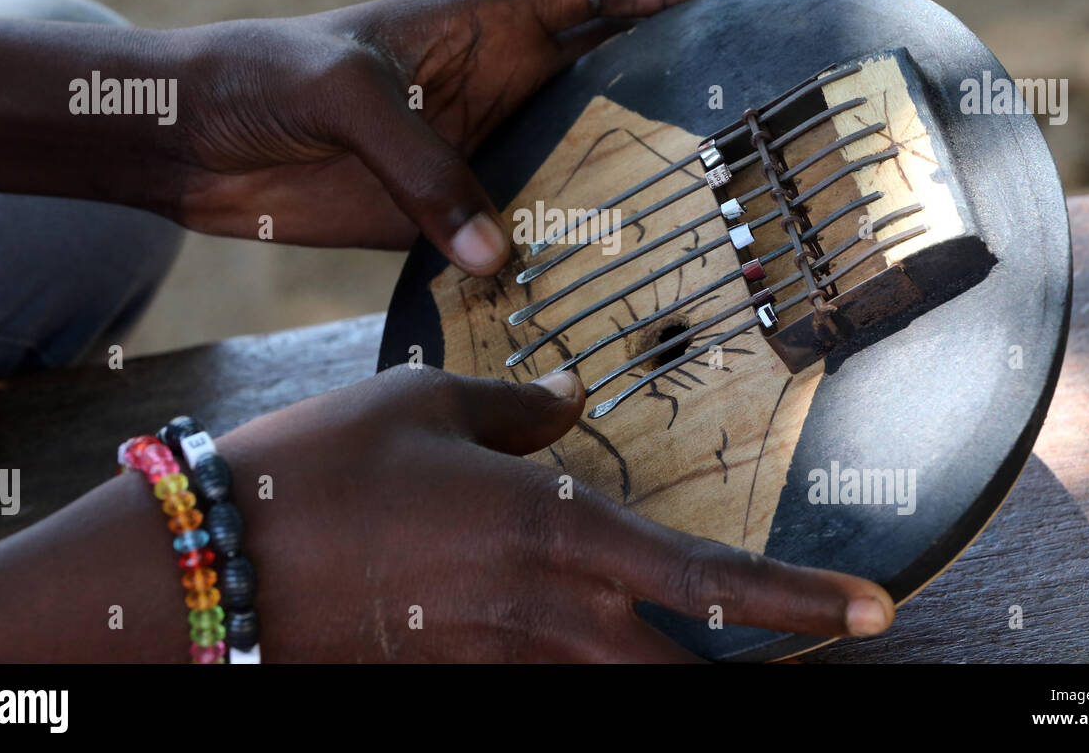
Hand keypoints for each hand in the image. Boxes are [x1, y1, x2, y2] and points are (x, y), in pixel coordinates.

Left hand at [172, 0, 733, 272]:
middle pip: (601, 85)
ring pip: (567, 169)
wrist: (188, 141)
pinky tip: (592, 290)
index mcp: (477, 26)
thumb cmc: (260, 77)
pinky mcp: (440, 219)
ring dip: (619, 191)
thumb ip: (422, 170)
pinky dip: (551, 260)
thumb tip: (500, 256)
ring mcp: (471, 156)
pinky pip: (514, 238)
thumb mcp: (344, 98)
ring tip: (693, 221)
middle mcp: (490, 89)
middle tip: (739, 127)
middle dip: (667, 95)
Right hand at [221, 366, 894, 660]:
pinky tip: (584, 637)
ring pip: (619, 691)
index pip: (707, 580)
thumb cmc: (322, 467)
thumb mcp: (426, 400)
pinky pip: (541, 687)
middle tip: (818, 648)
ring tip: (709, 647)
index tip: (875, 613)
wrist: (213, 564)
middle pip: (683, 675)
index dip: (800, 603)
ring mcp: (498, 662)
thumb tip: (571, 397)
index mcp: (552, 530)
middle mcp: (543, 614)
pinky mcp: (452, 683)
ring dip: (673, 675)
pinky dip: (583, 670)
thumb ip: (518, 403)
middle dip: (760, 676)